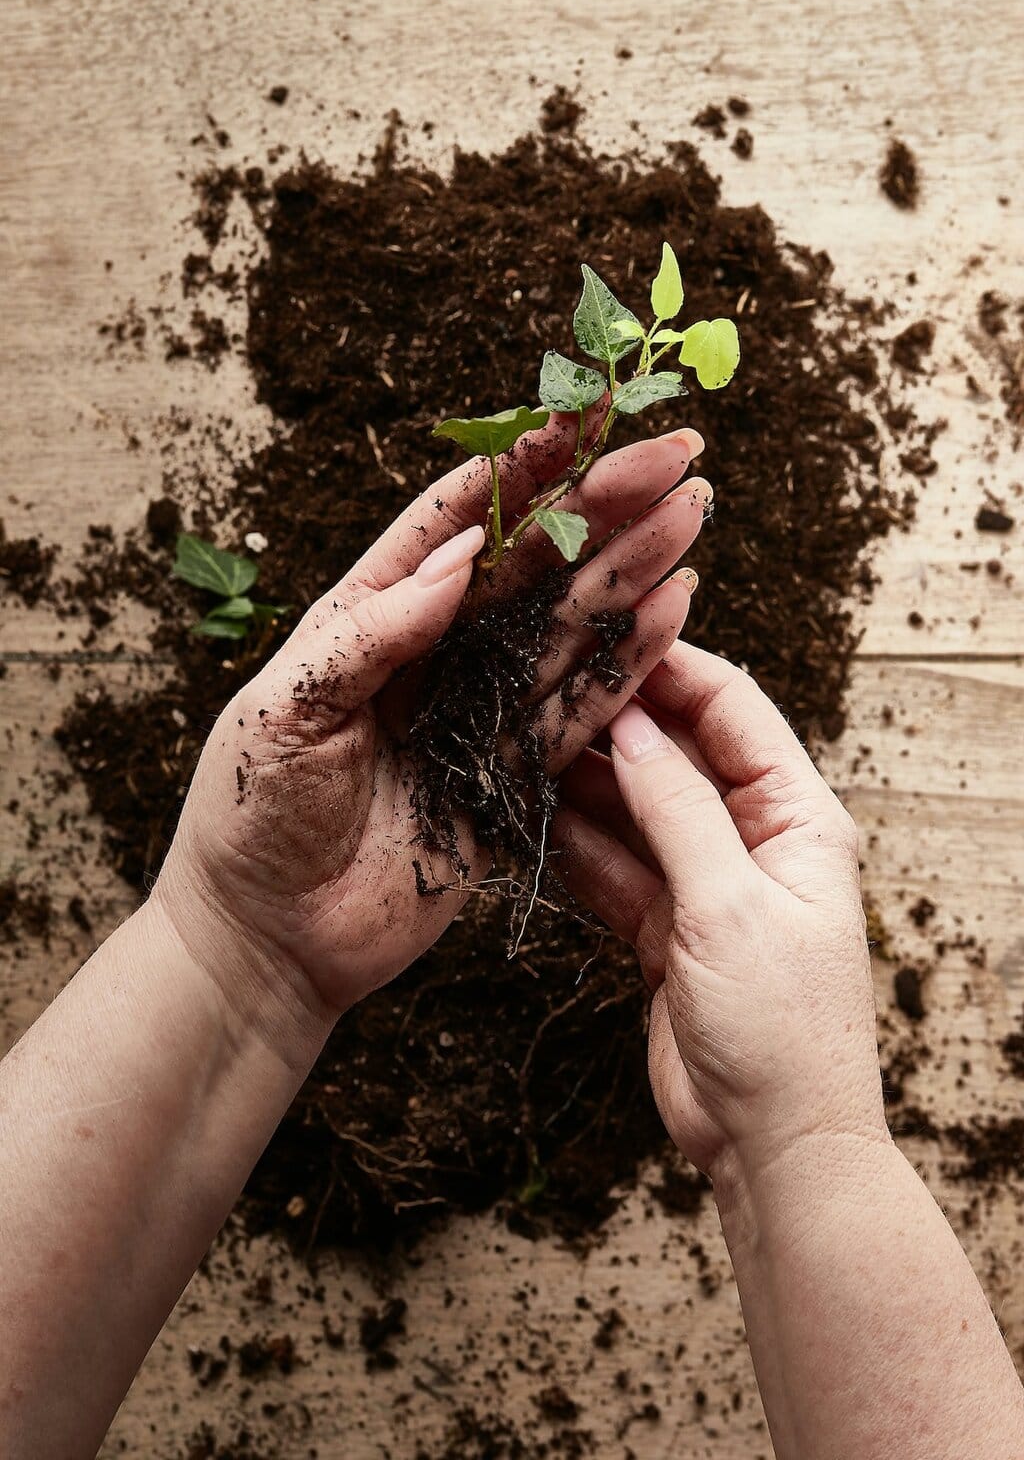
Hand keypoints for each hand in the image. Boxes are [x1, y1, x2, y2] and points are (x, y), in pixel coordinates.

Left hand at [153, 406, 710, 1039]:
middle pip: (532, 566)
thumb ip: (373, 633)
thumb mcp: (288, 709)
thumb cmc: (249, 815)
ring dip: (630, 573)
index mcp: (371, 616)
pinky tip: (673, 613)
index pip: (455, 524)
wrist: (269, 937)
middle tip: (672, 456)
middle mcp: (436, 654)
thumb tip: (458, 558)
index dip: (518, 469)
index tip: (579, 416)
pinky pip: (577, 715)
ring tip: (691, 517)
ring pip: (566, 630)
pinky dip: (624, 668)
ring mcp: (479, 714)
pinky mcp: (512, 779)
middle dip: (601, 507)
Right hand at [553, 642, 886, 1185]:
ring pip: (636, 809)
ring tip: (519, 738)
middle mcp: (754, 837)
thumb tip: (634, 726)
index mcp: (797, 817)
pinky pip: (614, 866)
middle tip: (541, 683)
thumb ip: (677, 812)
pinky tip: (527, 813)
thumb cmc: (782, 1030)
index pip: (733, 710)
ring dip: (585, 781)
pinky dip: (575, 844)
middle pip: (678, 752)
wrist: (772, 1146)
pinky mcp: (666, 926)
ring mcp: (706, 882)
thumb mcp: (728, 907)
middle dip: (615, 720)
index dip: (672, 667)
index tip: (607, 633)